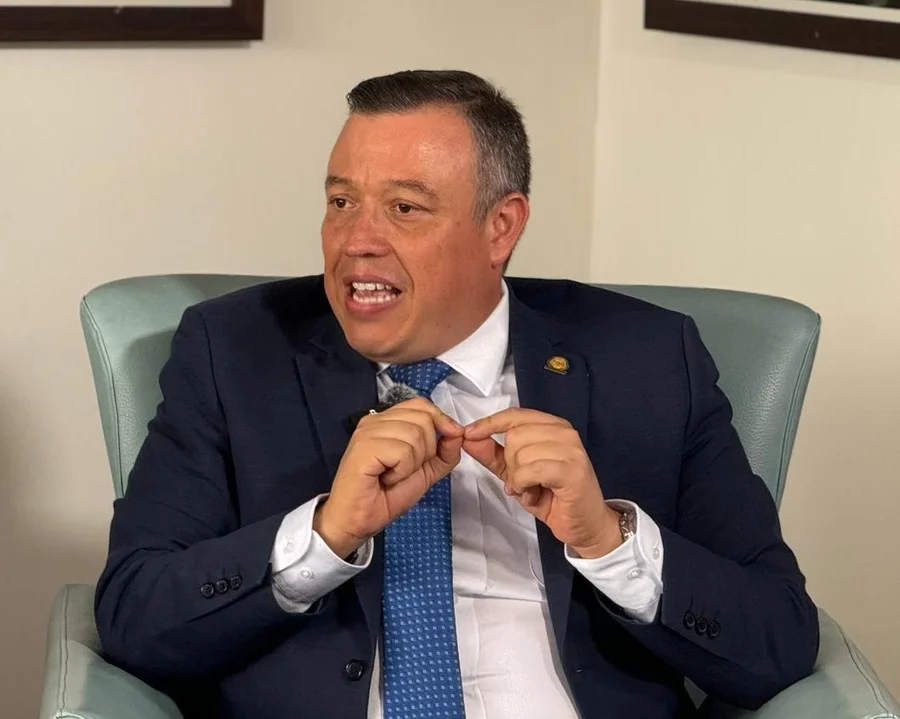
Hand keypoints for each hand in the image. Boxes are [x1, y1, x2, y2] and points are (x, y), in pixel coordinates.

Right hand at [314, 397, 463, 558]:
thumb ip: (444, 452)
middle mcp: (375, 421)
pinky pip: (403, 451)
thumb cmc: (384, 496)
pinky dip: (401, 471)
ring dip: (412, 463)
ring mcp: (368, 432)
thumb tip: (458, 432)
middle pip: (423, 418)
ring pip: (416, 435)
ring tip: (393, 474)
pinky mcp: (364, 447)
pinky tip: (386, 478)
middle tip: (404, 468)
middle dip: (426, 450)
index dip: (440, 420)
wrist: (357, 520)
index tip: (446, 439)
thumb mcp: (425, 472)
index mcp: (387, 421)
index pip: (421, 405)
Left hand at [463, 408, 621, 558]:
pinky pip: (531, 471)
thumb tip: (469, 438)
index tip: (469, 433)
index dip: (489, 423)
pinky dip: (525, 485)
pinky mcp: (572, 470)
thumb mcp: (517, 473)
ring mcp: (571, 450)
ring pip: (521, 454)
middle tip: (523, 481)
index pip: (515, 415)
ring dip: (518, 479)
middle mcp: (564, 433)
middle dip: (510, 464)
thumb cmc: (554, 497)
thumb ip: (493, 454)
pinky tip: (534, 494)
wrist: (585, 524)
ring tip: (532, 490)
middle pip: (514, 436)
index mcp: (553, 427)